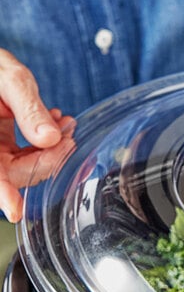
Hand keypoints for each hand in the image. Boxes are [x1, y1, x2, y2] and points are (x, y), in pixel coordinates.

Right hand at [0, 50, 75, 221]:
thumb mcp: (8, 80)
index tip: (15, 212)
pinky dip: (45, 142)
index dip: (3, 195)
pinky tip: (55, 121)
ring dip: (52, 150)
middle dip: (49, 158)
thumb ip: (28, 109)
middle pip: (18, 173)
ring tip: (66, 123)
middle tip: (70, 136)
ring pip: (26, 166)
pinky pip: (25, 155)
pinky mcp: (2, 147)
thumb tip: (51, 138)